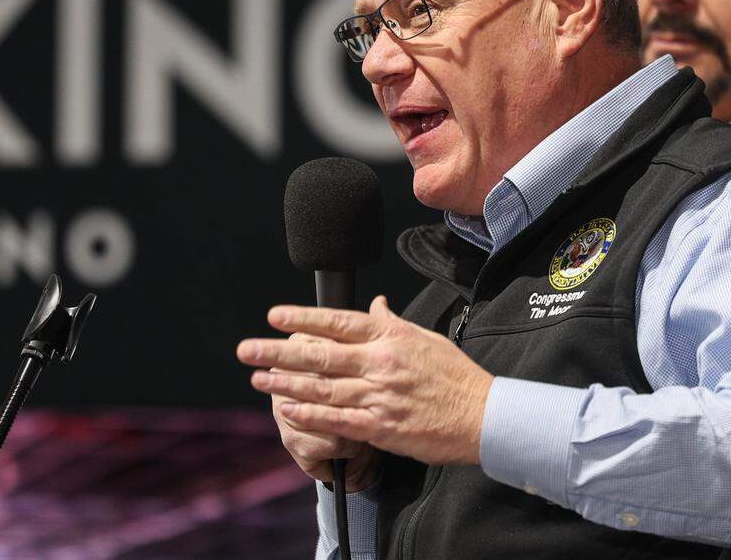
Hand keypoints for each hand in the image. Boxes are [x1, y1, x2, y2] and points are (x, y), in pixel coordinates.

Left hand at [237, 296, 493, 464]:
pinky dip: (311, 414)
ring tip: (258, 378)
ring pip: (323, 387)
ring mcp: (380, 395)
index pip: (339, 322)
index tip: (274, 316)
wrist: (483, 415)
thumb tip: (375, 304)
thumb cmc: (456, 376)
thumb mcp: (425, 338)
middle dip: (279, 350)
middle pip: (321, 353)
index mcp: (391, 337)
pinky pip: (338, 419)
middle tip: (248, 348)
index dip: (303, 318)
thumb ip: (393, 323)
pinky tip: (288, 409)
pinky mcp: (382, 426)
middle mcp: (381, 362)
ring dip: (286, 383)